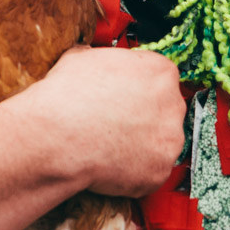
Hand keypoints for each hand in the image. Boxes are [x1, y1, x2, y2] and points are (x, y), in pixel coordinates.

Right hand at [30, 46, 186, 196]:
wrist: (57, 137)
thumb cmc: (68, 96)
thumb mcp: (80, 59)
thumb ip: (100, 60)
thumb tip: (90, 59)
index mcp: (160, 71)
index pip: (158, 77)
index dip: (137, 89)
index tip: (123, 97)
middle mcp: (172, 104)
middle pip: (165, 110)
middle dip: (144, 117)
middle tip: (116, 123)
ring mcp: (170, 140)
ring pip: (160, 142)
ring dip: (141, 145)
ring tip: (110, 146)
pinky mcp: (160, 171)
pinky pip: (150, 171)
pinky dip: (134, 171)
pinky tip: (110, 164)